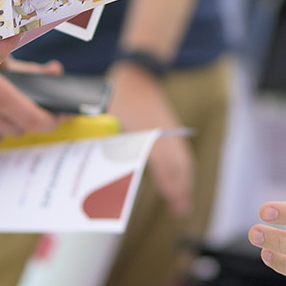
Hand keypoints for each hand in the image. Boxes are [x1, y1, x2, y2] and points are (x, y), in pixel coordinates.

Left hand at [106, 60, 192, 214]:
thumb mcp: (108, 115)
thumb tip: (99, 167)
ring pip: (183, 161)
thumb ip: (107, 140)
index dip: (168, 182)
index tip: (172, 199)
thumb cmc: (121, 95)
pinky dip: (185, 170)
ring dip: (185, 182)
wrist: (139, 74)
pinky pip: (182, 154)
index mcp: (149, 131)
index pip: (162, 162)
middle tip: (181, 211)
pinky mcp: (170, 131)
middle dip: (181, 188)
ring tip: (184, 204)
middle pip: (178, 165)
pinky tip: (183, 180)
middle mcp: (163, 134)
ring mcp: (170, 132)